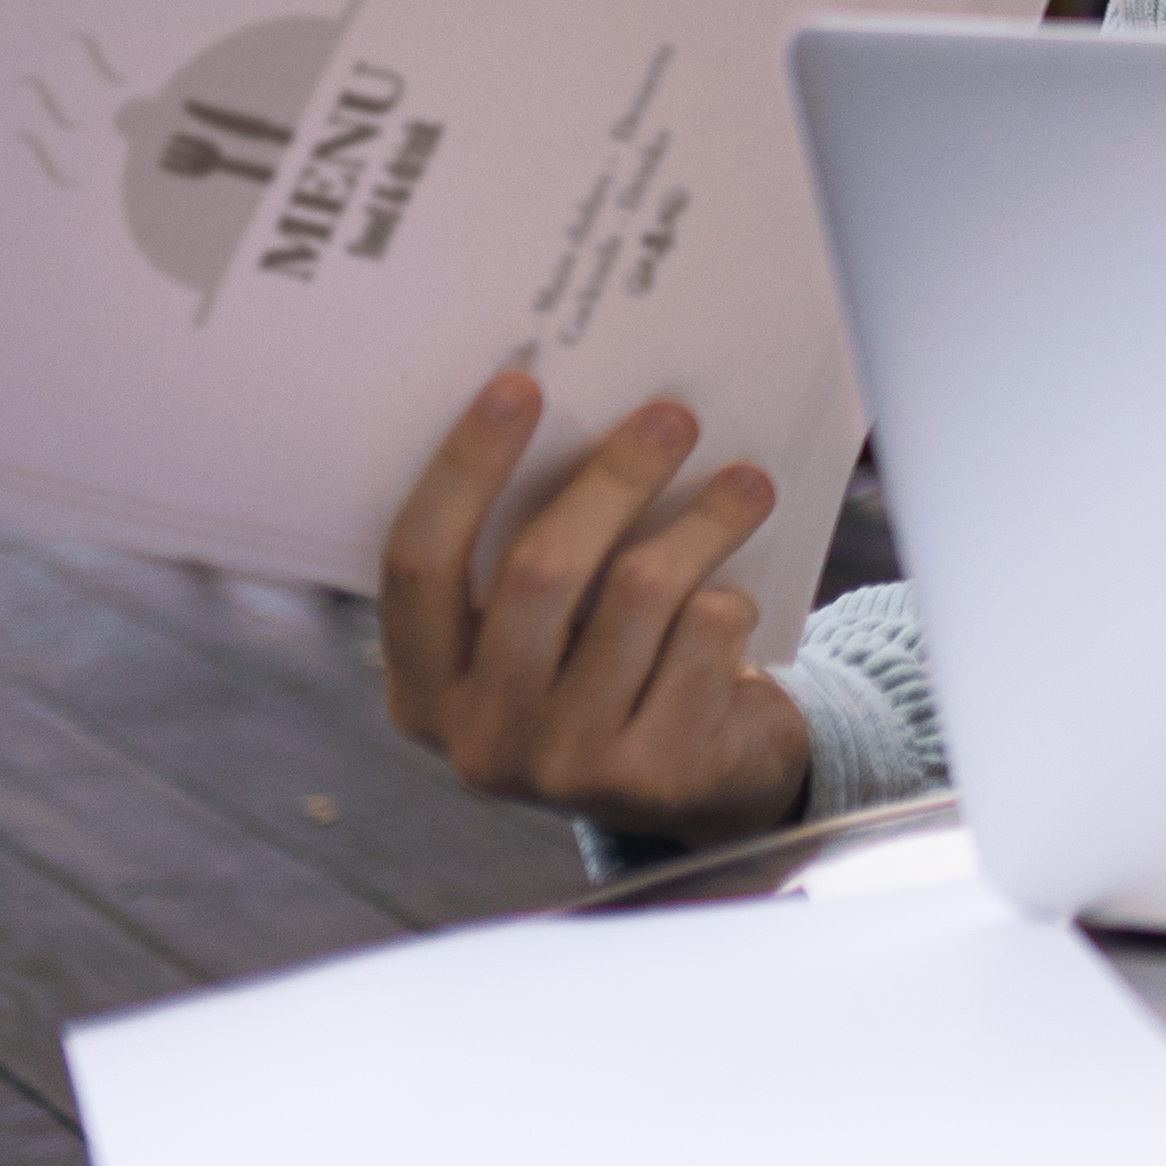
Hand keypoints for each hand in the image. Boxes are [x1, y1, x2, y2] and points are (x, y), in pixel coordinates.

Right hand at [379, 370, 812, 844]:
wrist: (710, 781)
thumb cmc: (620, 671)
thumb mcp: (551, 636)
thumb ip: (536, 560)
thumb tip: (587, 413)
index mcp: (425, 689)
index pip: (418, 564)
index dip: (464, 467)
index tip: (520, 384)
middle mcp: (478, 739)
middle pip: (539, 568)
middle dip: (615, 475)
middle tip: (673, 416)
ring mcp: (562, 768)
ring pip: (637, 594)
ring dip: (704, 522)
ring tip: (747, 484)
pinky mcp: (651, 778)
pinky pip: (703, 638)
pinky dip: (730, 603)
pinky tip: (737, 602)